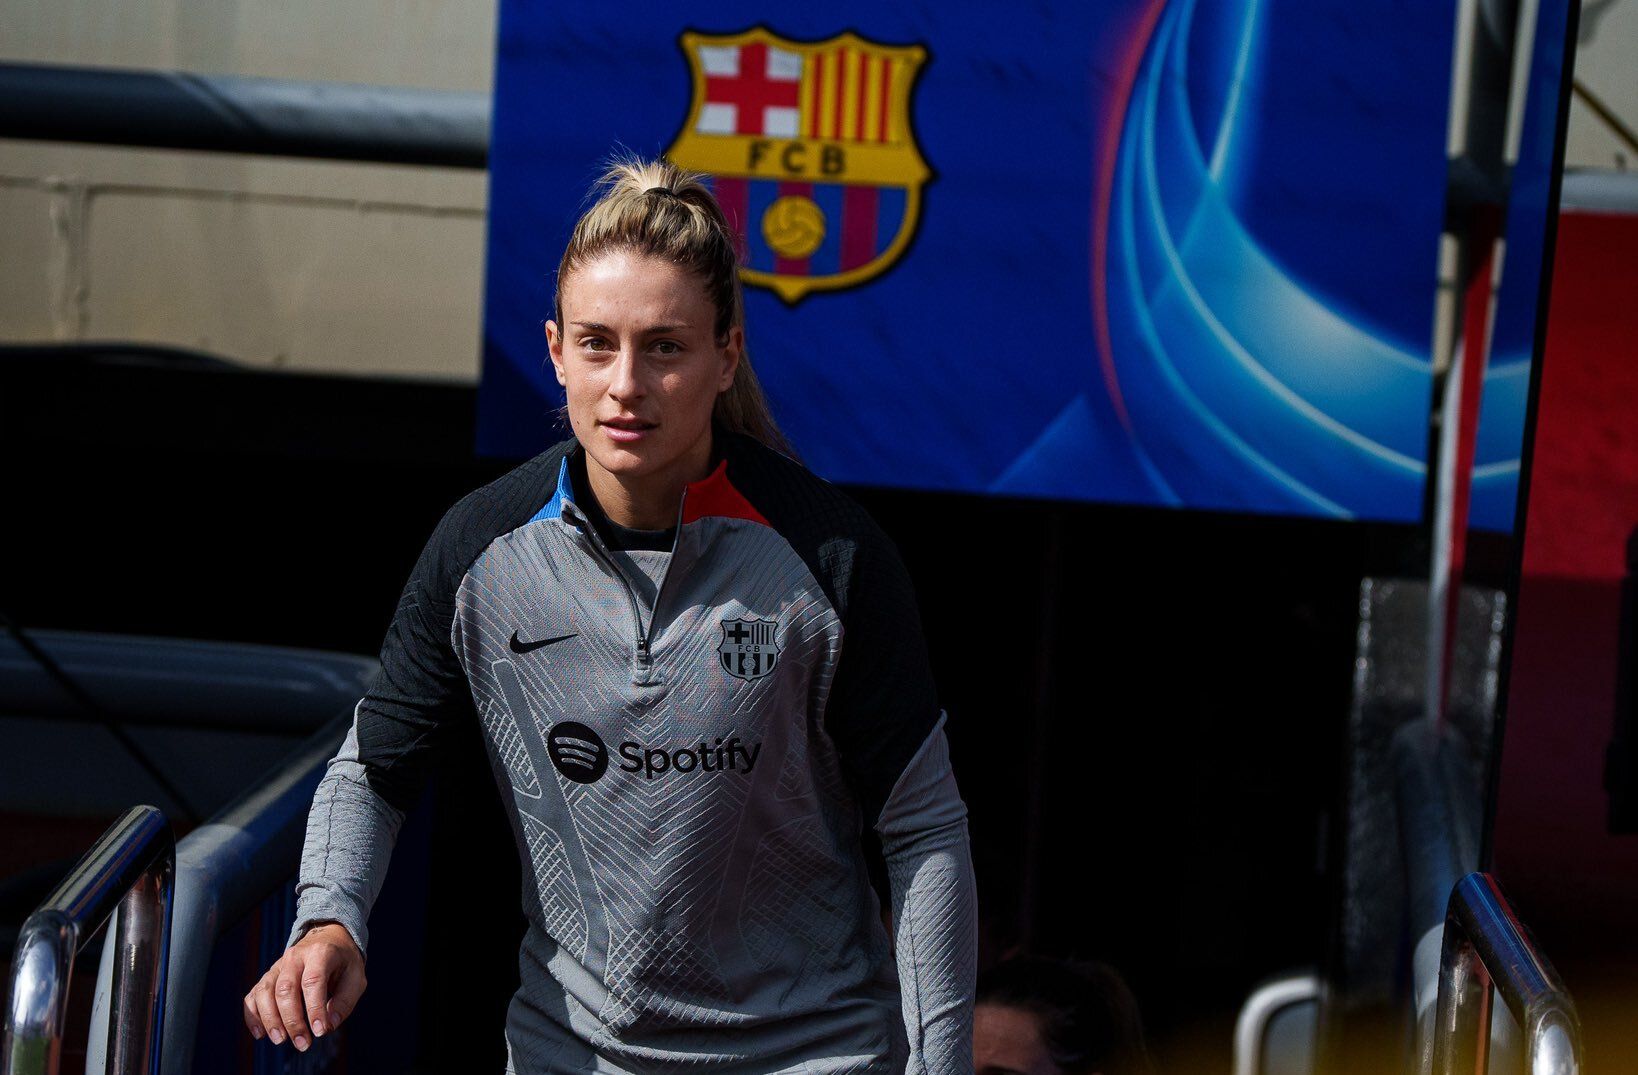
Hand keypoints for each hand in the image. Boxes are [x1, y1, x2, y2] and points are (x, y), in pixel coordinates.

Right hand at [243, 922, 365, 1049]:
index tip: (319, 1032)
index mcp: (321, 952)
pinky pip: (253, 995)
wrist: (328, 938)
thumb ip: (345, 1001)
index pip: (313, 981)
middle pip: (285, 988)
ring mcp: (278, 966)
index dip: (315, 1008)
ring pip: (265, 991)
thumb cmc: (344, 962)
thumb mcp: (356, 977)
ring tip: (280, 1040)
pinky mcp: (268, 976)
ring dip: (270, 1019)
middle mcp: (295, 956)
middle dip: (292, 1020)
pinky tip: (260, 1034)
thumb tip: (328, 1026)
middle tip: (302, 1044)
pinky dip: (253, 1015)